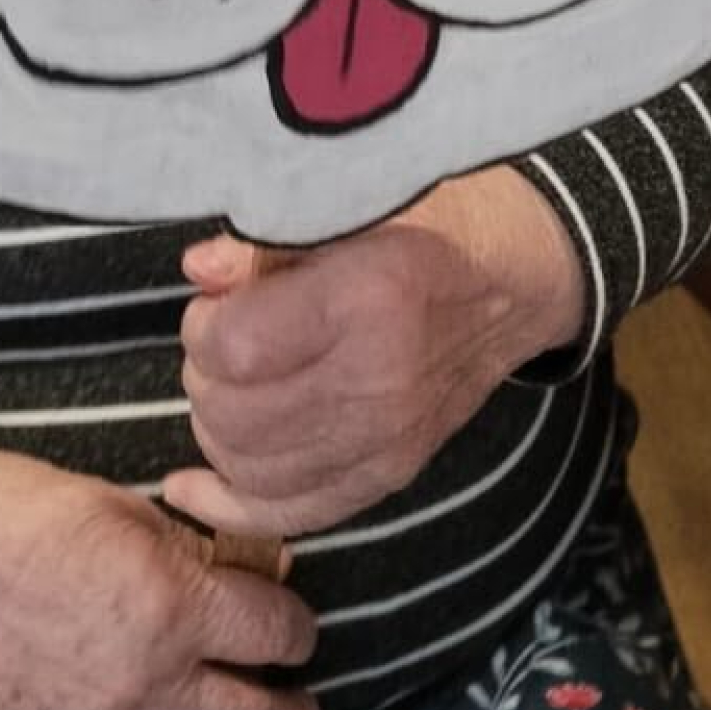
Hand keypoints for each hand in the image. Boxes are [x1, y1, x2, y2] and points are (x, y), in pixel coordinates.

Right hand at [0, 451, 319, 709]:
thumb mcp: (119, 508)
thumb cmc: (12, 517)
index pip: (274, 631)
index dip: (294, 623)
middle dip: (293, 709)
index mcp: (172, 605)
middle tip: (296, 693)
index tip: (291, 619)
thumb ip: (190, 551)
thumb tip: (246, 574)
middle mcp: (154, 687)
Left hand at [162, 168, 585, 539]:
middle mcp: (379, 380)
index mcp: (368, 297)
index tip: (219, 302)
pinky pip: (294, 514)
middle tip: (224, 339)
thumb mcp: (354, 195)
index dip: (204, 325)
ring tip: (233, 384)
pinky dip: (232, 507)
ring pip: (251, 469)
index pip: (237, 347)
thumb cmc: (433, 222)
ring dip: (218, 428)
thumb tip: (200, 271)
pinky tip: (193, 487)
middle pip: (235, 415)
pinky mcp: (392, 473)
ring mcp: (388, 438)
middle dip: (206, 375)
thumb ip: (268, 236)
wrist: (517, 280)